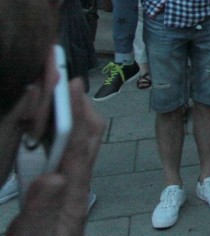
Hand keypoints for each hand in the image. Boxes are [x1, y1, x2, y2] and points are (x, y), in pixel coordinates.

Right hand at [8, 79, 104, 235]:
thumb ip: (41, 211)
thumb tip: (54, 177)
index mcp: (71, 194)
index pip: (78, 144)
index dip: (77, 111)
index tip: (73, 82)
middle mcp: (75, 189)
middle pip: (87, 139)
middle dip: (81, 107)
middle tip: (69, 79)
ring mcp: (70, 192)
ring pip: (79, 147)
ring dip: (73, 119)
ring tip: (62, 96)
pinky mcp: (60, 198)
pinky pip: (66, 160)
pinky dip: (61, 138)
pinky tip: (49, 134)